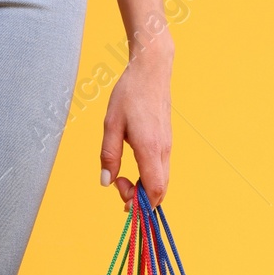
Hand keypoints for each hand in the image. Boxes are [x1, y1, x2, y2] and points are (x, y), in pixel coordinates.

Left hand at [99, 37, 172, 206]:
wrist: (151, 70)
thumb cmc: (130, 94)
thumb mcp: (111, 125)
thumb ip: (109, 156)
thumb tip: (106, 182)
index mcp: (149, 148)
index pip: (154, 190)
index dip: (141, 203)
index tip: (121, 196)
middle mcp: (163, 151)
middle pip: (160, 191)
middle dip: (141, 199)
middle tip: (119, 186)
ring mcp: (167, 147)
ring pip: (161, 181)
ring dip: (144, 188)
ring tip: (122, 178)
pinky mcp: (166, 143)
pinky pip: (161, 170)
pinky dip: (149, 178)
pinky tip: (133, 169)